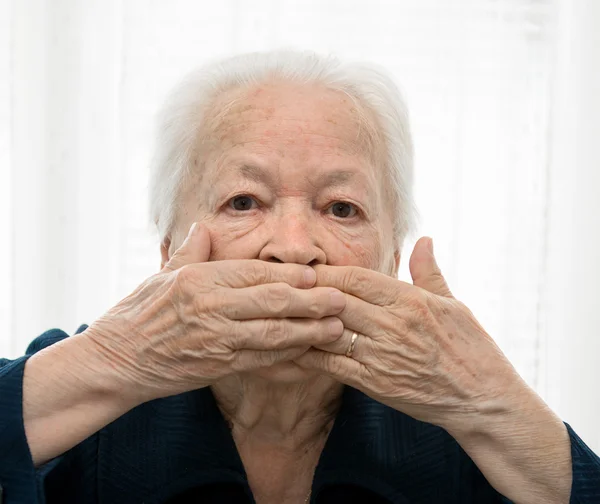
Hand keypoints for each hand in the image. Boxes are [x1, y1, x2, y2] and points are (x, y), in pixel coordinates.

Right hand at [84, 222, 345, 405]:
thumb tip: (205, 224)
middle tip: (339, 300)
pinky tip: (309, 357)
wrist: (116, 360)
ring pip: (270, 335)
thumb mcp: (163, 274)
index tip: (315, 275)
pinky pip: (258, 362)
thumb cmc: (139, 312)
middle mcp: (210, 308)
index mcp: (199, 280)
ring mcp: (215, 340)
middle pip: (269, 303)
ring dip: (307, 332)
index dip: (287, 275)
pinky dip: (286, 360)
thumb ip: (191, 251)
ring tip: (335, 329)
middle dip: (309, 302)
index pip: (252, 273)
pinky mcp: (216, 367)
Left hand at [294, 237, 521, 430]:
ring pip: (329, 333)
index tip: (307, 267)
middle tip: (282, 285)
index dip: (328, 271)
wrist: (482, 399)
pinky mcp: (374, 384)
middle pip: (337, 301)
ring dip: (304, 323)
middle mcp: (392, 325)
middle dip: (308, 292)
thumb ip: (429, 272)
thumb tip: (423, 240)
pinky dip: (309, 356)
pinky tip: (291, 348)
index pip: (357, 278)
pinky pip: (332, 366)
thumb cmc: (471, 348)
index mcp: (410, 301)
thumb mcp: (453, 304)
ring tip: (279, 314)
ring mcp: (381, 356)